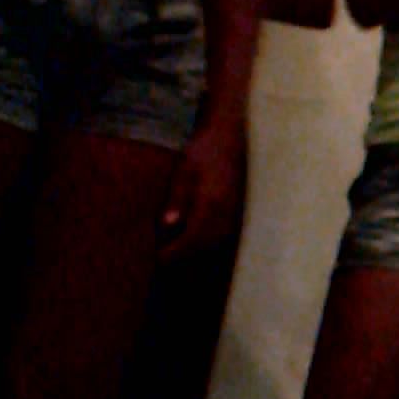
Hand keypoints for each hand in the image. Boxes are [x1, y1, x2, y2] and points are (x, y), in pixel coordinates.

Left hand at [159, 116, 246, 259]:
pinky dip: (209, 245)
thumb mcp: (184, 171)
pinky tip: (196, 244)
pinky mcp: (239, 213)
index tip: (158, 259)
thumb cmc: (204, 150)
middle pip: (205, 247)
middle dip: (184, 258)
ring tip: (177, 256)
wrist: (231, 137)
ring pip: (216, 244)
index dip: (175, 253)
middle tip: (163, 262)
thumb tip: (168, 225)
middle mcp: (228, 213)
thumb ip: (177, 199)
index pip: (193, 239)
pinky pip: (225, 237)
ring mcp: (237, 214)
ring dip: (197, 253)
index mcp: (212, 204)